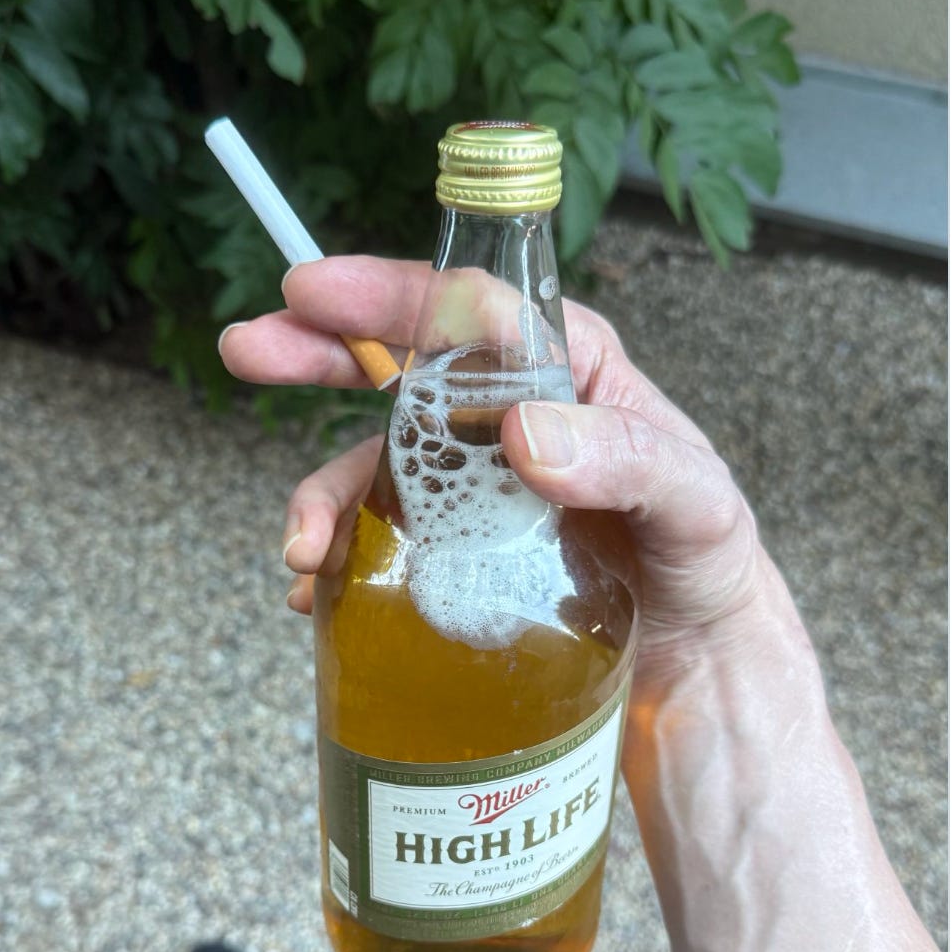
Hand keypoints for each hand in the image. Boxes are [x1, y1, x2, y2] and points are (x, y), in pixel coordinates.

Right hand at [220, 256, 782, 685]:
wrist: (698, 663)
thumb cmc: (703, 560)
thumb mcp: (693, 502)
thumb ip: (625, 459)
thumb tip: (524, 433)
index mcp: (566, 374)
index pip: (472, 311)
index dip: (389, 292)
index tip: (313, 288)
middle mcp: (506, 420)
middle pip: (399, 367)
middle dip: (318, 352)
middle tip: (248, 347)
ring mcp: (473, 489)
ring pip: (375, 467)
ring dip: (323, 497)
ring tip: (301, 551)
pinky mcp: (451, 555)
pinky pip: (378, 544)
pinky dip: (339, 565)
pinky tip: (317, 596)